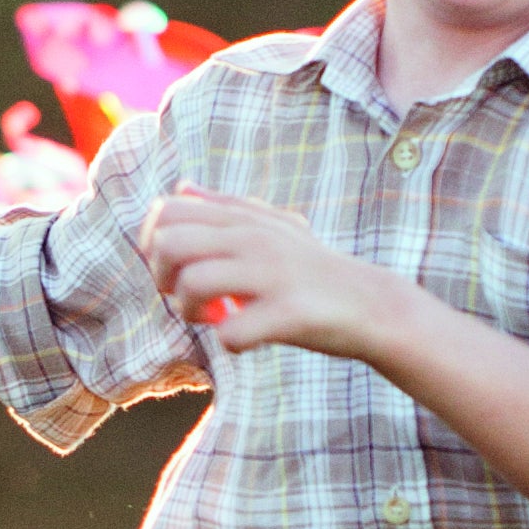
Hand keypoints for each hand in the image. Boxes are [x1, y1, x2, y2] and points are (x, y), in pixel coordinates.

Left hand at [139, 185, 390, 359]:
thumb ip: (226, 205)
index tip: (177, 268)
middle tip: (188, 296)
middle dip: (163, 278)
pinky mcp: (289, 314)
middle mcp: (255, 238)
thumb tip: (181, 186)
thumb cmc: (313, 269)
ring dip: (190, 311)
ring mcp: (273, 275)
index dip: (155, 243)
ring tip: (214, 317)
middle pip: (169, 244)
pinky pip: (231, 333)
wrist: (372, 305)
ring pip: (193, 284)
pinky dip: (229, 342)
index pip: (168, 211)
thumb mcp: (273, 225)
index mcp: (245, 218)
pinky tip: (246, 340)